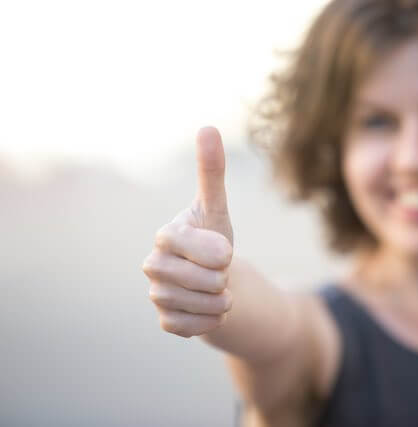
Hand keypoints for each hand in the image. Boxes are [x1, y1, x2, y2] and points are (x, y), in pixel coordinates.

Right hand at [143, 127, 233, 337]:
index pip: (192, 245)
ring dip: (221, 300)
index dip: (217, 251)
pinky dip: (212, 320)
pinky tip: (209, 307)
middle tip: (220, 270)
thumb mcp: (217, 206)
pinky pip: (194, 327)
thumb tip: (208, 127)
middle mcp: (153, 265)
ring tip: (218, 288)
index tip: (224, 249)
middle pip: (202, 280)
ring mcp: (156, 294)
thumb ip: (212, 171)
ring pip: (201, 305)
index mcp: (165, 235)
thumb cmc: (214, 237)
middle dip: (223, 277)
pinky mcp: (165, 320)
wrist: (214, 277)